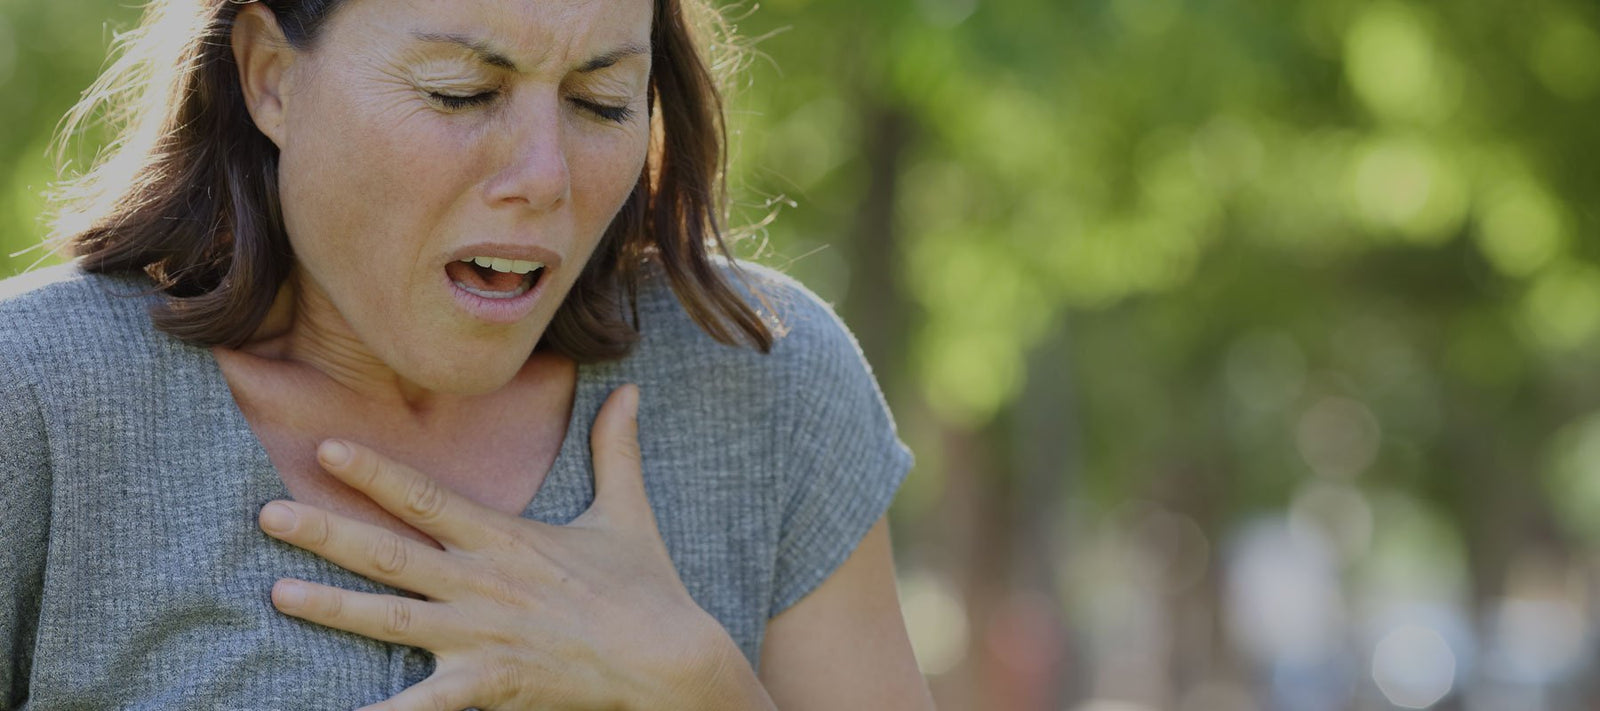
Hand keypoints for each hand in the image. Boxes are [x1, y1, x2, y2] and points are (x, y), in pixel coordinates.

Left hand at [256, 385, 733, 709]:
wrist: (670, 661)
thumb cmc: (647, 589)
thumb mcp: (628, 511)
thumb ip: (615, 448)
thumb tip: (631, 387)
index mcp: (507, 538)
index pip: (428, 497)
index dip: (375, 472)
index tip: (326, 447)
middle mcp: (483, 583)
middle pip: (390, 554)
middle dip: (326, 531)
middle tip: (268, 514)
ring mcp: (481, 636)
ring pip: (391, 620)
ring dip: (332, 607)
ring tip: (278, 594)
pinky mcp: (489, 685)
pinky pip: (422, 707)